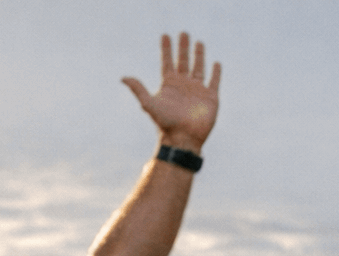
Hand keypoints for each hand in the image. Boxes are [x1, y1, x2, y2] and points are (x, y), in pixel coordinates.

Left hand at [122, 33, 220, 150]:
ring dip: (199, 55)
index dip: (166, 49)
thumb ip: (138, 89)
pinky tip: (216, 63)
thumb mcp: (149, 104)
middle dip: (183, 47)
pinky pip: (214, 81)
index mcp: (169, 84)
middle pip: (183, 61)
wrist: (183, 139)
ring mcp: (197, 91)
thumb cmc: (165, 123)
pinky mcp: (211, 98)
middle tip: (183, 33)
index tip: (165, 35)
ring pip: (199, 68)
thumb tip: (123, 77)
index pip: (167, 62)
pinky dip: (216, 73)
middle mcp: (183, 85)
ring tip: (199, 42)